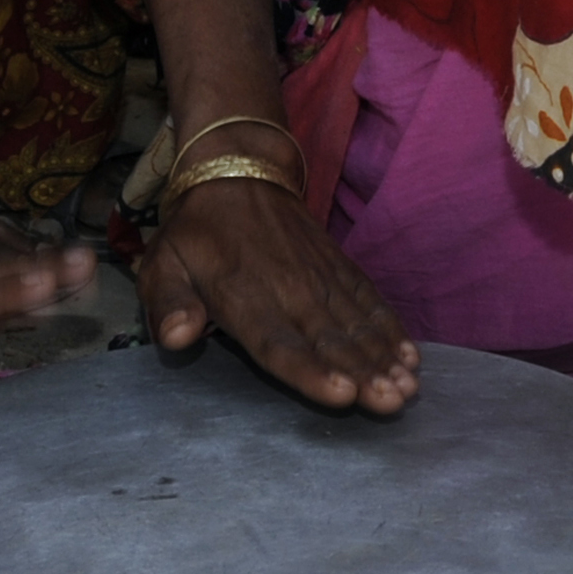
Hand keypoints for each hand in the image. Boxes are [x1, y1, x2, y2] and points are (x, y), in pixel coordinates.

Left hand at [137, 161, 420, 413]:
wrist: (237, 172)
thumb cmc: (195, 233)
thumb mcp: (161, 264)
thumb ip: (167, 304)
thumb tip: (176, 337)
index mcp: (242, 297)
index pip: (278, 344)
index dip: (310, 372)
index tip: (343, 393)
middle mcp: (288, 290)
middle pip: (329, 342)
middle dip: (364, 373)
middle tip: (392, 401)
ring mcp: (319, 278)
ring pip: (356, 324)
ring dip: (385, 357)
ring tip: (408, 387)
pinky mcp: (339, 267)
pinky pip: (369, 300)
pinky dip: (391, 327)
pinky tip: (411, 354)